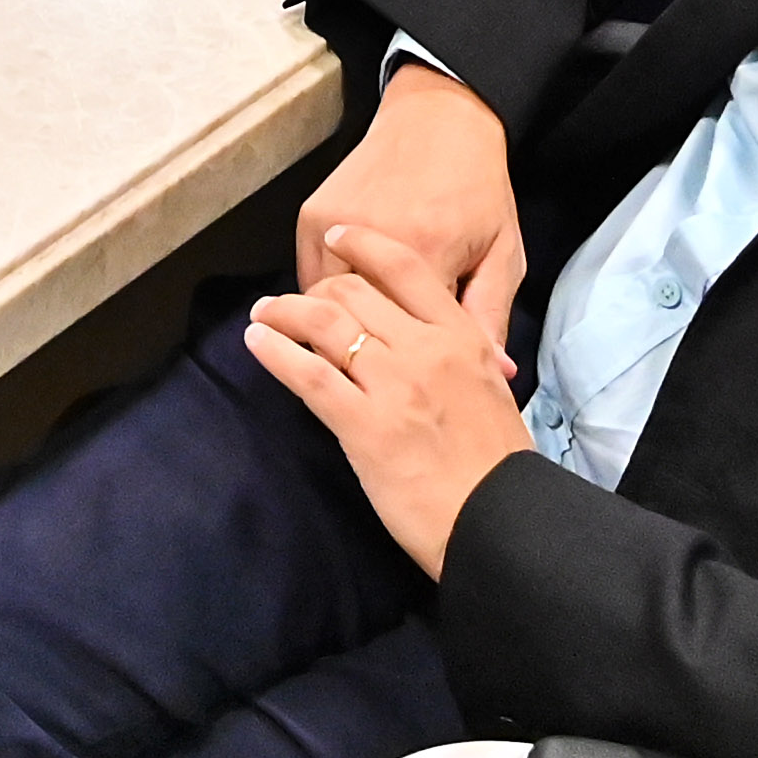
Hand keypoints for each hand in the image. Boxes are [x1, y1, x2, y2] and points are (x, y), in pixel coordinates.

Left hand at [248, 221, 538, 576]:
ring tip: (262, 314)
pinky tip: (257, 343)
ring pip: (325, 324)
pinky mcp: (364, 424)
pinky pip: (309, 375)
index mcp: (462, 337)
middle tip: (291, 297)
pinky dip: (276, 353)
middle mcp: (426, 349)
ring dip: (284, 312)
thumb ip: (467, 361)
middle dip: (315, 287)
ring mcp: (393, 385)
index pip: (404, 268)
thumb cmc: (500, 466)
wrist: (500, 520)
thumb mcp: (494, 394)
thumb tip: (454, 350)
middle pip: (355, 292)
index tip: (338, 238)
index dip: (364, 244)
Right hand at [297, 57, 523, 346]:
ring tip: (367, 335)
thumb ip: (491, 316)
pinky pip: (309, 275)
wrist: (438, 118)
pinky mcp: (311, 214)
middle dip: (372, 351)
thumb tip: (496, 374)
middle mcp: (370, 239)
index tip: (425, 373)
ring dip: (342, 324)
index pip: (404, 340)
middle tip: (389, 360)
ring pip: (322, 304)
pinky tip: (351, 301)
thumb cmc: (478, 188)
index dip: (415, 363)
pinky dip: (326, 295)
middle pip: (356, 326)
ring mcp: (333, 225)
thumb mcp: (502, 253)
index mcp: (425, 253)